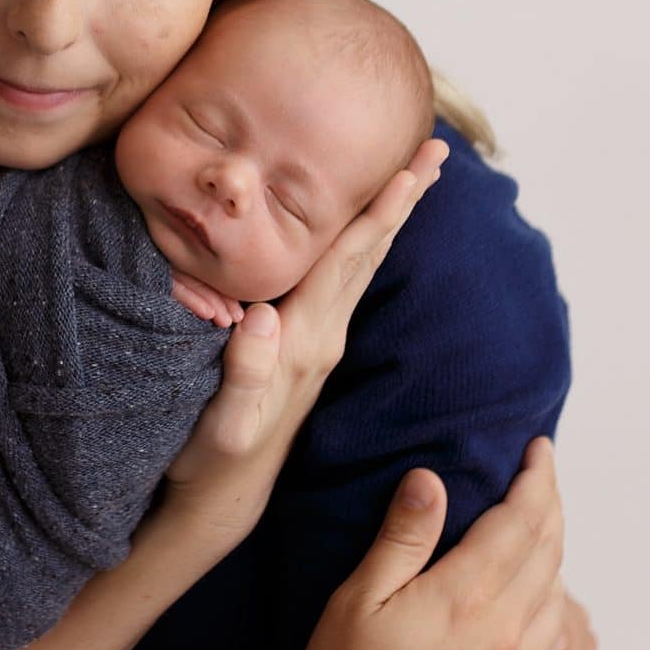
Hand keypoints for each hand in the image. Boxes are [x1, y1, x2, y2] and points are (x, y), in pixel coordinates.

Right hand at [162, 138, 449, 540]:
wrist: (222, 500)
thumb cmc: (213, 459)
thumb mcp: (223, 423)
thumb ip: (244, 373)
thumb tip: (262, 319)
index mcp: (305, 340)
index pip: (348, 261)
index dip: (379, 212)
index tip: (414, 168)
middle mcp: (323, 336)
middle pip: (370, 253)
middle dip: (403, 200)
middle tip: (436, 148)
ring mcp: (318, 342)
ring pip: (361, 264)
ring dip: (388, 218)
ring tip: (413, 177)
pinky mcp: (305, 348)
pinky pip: (343, 281)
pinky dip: (361, 245)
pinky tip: (363, 233)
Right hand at [302, 438, 564, 649]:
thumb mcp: (358, 600)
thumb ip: (402, 537)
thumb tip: (430, 480)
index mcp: (467, 597)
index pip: (521, 521)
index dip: (537, 479)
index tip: (539, 449)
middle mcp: (507, 633)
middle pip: (550, 553)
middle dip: (550, 506)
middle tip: (541, 476)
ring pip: (555, 598)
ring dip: (553, 555)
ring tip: (537, 531)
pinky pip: (549, 646)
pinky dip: (548, 607)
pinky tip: (533, 603)